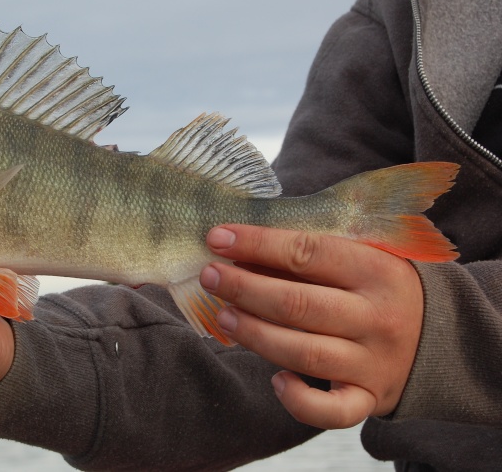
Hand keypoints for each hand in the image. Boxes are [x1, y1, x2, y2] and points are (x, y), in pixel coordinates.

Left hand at [199, 224, 423, 428]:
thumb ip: (307, 253)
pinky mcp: (369, 398)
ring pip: (304, 353)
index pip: (308, 252)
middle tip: (210, 276)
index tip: (218, 237)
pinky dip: (300, 401)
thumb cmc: (380, 287)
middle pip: (299, 304)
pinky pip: (333, 411)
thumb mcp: (359, 256)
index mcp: (377, 271)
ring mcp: (374, 362)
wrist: (440, 335)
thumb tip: (238, 250)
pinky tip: (275, 380)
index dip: (258, 244)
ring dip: (255, 334)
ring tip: (222, 316)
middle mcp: (377, 317)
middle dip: (245, 288)